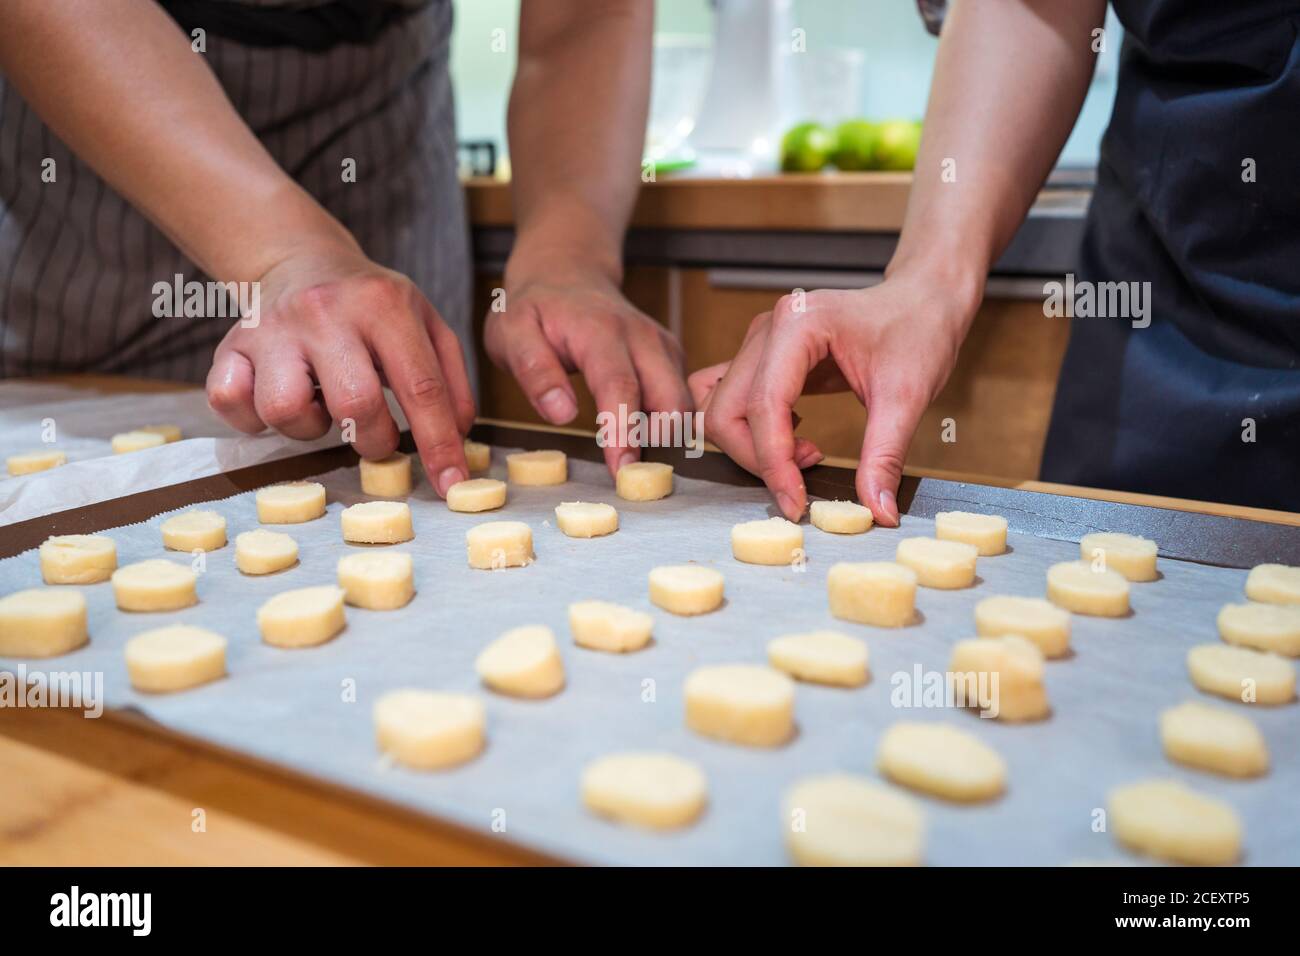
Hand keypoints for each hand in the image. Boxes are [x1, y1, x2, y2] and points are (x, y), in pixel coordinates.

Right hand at [206, 240, 476, 495]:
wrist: (302, 260)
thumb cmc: (371, 306)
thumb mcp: (425, 322)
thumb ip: (450, 379)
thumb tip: (457, 441)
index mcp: (383, 305)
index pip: (420, 388)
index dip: (439, 445)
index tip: (452, 485)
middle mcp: (325, 312)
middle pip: (354, 405)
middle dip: (373, 441)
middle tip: (375, 436)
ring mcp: (273, 328)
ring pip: (286, 410)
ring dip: (309, 429)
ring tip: (321, 406)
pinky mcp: (230, 346)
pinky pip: (230, 402)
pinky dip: (252, 419)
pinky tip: (277, 400)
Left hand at [484, 266, 691, 474]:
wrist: (566, 275)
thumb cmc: (535, 309)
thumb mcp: (511, 333)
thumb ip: (535, 372)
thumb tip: (562, 413)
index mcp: (601, 331)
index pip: (620, 386)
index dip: (624, 432)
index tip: (621, 469)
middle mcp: (642, 336)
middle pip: (671, 398)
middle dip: (659, 440)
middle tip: (630, 472)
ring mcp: (661, 346)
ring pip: (685, 402)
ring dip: (667, 434)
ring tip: (633, 452)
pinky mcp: (671, 356)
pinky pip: (683, 396)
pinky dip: (670, 421)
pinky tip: (642, 431)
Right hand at [689, 273, 974, 525]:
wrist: (923, 301)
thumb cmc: (917, 329)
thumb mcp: (908, 397)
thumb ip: (885, 456)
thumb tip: (877, 511)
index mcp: (797, 325)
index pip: (763, 406)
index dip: (774, 462)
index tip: (797, 502)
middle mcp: (767, 330)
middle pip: (725, 411)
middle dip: (758, 458)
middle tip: (805, 476)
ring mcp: (760, 342)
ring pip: (720, 410)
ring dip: (750, 446)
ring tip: (803, 451)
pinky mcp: (762, 358)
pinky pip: (730, 401)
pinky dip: (749, 431)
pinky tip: (793, 435)